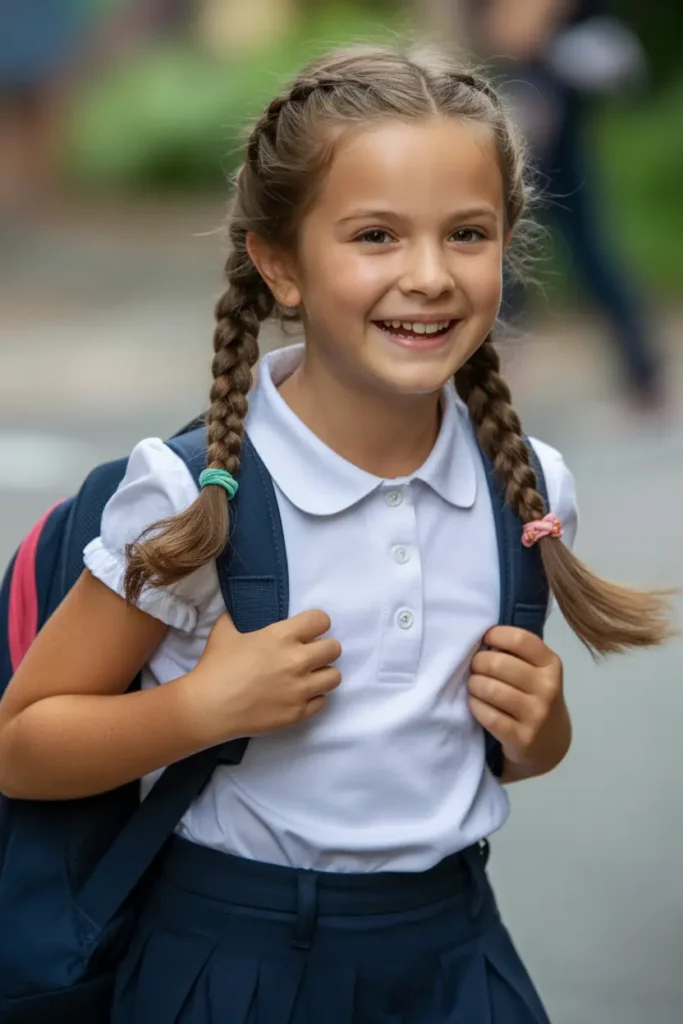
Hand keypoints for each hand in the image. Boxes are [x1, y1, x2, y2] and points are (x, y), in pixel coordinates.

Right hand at [183, 610, 341, 746]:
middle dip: (324, 649)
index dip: (316, 624)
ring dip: (322, 674)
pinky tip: (299, 696)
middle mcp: (298, 660)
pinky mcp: (298, 713)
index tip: (309, 631)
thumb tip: (239, 612)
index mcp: (282, 636)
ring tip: (308, 676)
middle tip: (310, 654)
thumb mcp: (225, 631)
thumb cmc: (216, 666)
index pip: (321, 620)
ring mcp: (300, 689)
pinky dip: (313, 698)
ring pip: (334, 677)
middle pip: (334, 648)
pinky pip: (322, 701)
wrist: (208, 707)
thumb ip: (238, 618)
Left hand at [467, 626, 570, 780]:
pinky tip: (476, 704)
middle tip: (476, 668)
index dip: (496, 635)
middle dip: (478, 663)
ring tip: (475, 686)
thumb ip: (517, 653)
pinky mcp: (521, 737)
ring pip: (489, 688)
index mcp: (551, 664)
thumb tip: (483, 637)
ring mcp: (536, 714)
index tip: (486, 640)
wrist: (550, 742)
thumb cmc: (534, 696)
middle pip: (498, 663)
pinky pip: (487, 715)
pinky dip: (475, 706)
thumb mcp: (537, 671)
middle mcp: (547, 688)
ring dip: (473, 685)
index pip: (520, 640)